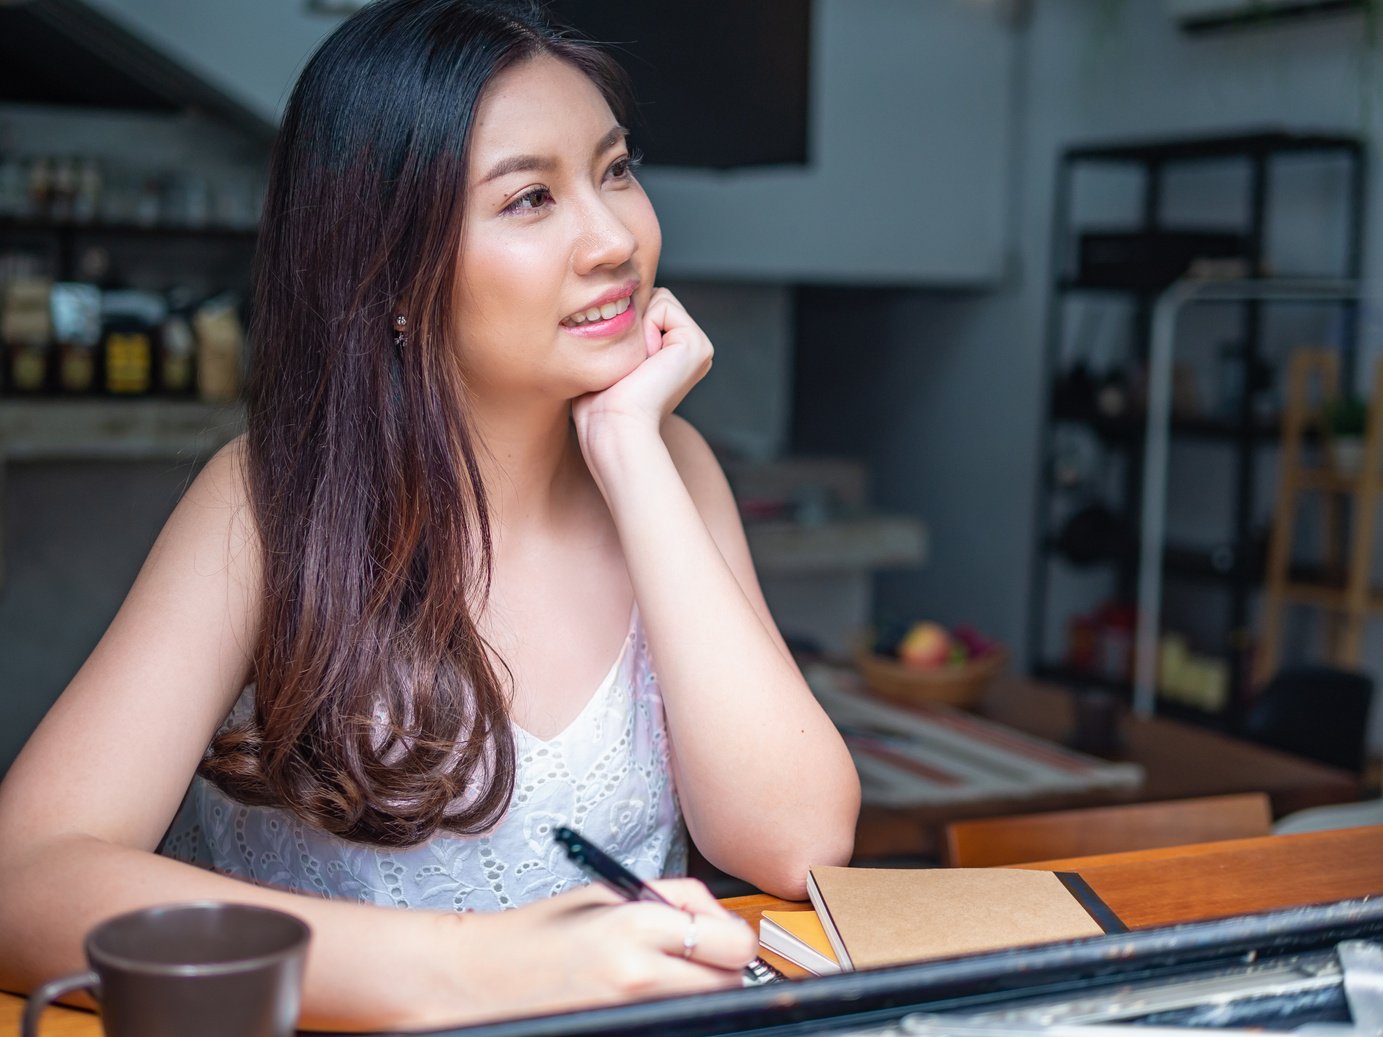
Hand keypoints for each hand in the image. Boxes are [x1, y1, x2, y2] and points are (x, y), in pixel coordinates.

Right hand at [418, 879, 755, 1026]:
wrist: (488, 976)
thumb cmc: (545, 930)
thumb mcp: (611, 893)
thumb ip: (673, 897)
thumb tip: (717, 915)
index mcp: (639, 926)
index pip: (732, 942)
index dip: (732, 936)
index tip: (719, 933)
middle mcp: (641, 975)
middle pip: (728, 982)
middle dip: (720, 966)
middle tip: (696, 954)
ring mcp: (633, 1011)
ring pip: (704, 1005)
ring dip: (697, 987)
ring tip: (663, 970)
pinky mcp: (625, 1029)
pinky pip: (672, 1019)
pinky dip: (670, 1005)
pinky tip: (644, 991)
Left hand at [572, 287, 712, 454]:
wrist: (613, 428)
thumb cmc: (600, 405)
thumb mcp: (608, 363)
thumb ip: (618, 334)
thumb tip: (611, 305)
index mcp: (675, 356)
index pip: (648, 308)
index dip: (625, 324)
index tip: (622, 366)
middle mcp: (692, 351)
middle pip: (655, 299)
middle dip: (634, 322)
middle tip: (630, 366)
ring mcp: (700, 348)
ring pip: (660, 298)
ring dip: (638, 327)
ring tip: (637, 365)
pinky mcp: (698, 345)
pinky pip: (664, 304)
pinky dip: (646, 328)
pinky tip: (645, 362)